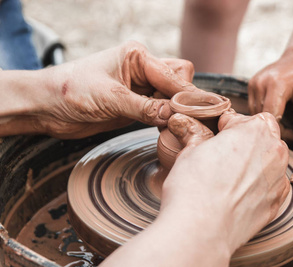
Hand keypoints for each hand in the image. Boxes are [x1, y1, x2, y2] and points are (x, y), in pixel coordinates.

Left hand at [39, 41, 200, 137]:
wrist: (46, 106)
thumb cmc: (70, 90)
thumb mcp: (109, 98)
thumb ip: (144, 107)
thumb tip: (173, 115)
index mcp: (137, 57)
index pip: (174, 73)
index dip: (185, 94)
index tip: (193, 113)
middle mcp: (142, 70)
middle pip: (180, 82)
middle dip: (182, 100)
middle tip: (180, 120)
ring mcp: (140, 89)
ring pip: (173, 98)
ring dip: (174, 112)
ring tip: (173, 126)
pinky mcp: (136, 106)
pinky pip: (161, 111)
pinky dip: (166, 121)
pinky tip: (164, 129)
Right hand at [163, 111, 290, 251]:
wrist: (202, 231)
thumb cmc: (194, 190)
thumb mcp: (189, 152)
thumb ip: (194, 134)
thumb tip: (184, 124)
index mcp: (254, 130)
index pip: (242, 117)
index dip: (226, 125)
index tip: (216, 134)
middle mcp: (273, 151)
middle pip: (263, 135)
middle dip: (246, 140)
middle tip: (223, 153)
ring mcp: (278, 178)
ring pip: (270, 160)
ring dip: (256, 161)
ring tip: (230, 174)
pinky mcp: (276, 202)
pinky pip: (272, 184)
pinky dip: (260, 184)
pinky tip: (238, 192)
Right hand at [248, 40, 292, 137]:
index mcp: (277, 85)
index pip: (272, 117)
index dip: (282, 131)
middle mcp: (261, 83)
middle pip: (262, 117)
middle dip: (276, 128)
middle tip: (291, 133)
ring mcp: (253, 83)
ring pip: (255, 114)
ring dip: (269, 122)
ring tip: (286, 122)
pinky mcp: (251, 84)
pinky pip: (253, 107)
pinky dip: (264, 114)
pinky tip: (278, 113)